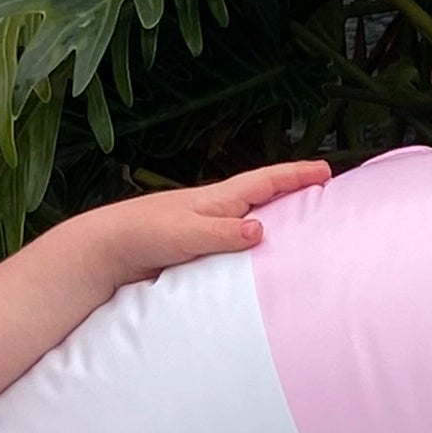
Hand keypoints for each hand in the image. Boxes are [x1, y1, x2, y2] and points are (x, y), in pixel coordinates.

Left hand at [104, 161, 332, 286]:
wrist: (107, 249)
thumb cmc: (144, 234)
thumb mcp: (187, 233)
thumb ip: (223, 233)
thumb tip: (260, 230)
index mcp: (218, 199)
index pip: (265, 181)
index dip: (296, 175)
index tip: (325, 170)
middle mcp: (216, 210)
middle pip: (262, 196)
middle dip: (293, 193)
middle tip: (323, 195)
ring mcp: (206, 228)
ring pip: (249, 220)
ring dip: (275, 220)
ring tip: (302, 228)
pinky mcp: (196, 250)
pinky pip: (234, 245)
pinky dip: (252, 248)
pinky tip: (259, 262)